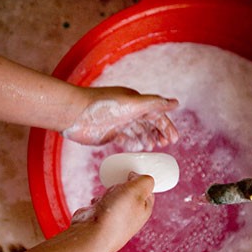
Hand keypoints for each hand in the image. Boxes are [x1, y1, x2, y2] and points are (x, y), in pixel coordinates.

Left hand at [61, 87, 178, 150]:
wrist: (75, 113)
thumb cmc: (103, 105)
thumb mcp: (132, 104)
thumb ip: (154, 104)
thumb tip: (176, 103)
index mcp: (135, 102)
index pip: (156, 114)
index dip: (165, 126)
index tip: (173, 139)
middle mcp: (127, 111)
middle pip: (148, 123)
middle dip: (158, 133)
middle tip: (165, 145)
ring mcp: (118, 122)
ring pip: (137, 132)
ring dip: (146, 139)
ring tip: (152, 148)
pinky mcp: (108, 133)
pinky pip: (124, 139)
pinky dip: (132, 144)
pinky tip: (138, 149)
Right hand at [71, 172, 154, 251]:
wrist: (92, 234)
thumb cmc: (116, 215)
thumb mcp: (137, 190)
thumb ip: (144, 180)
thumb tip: (138, 176)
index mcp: (144, 210)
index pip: (148, 191)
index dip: (141, 180)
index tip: (133, 171)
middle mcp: (131, 216)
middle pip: (130, 193)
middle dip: (123, 185)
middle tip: (119, 181)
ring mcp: (115, 218)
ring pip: (115, 198)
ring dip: (110, 192)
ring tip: (107, 193)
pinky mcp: (100, 218)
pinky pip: (101, 204)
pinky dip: (98, 200)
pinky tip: (96, 201)